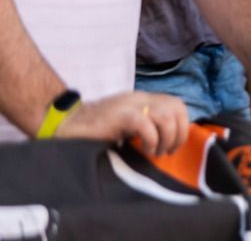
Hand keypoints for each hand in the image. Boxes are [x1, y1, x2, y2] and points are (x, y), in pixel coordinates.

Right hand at [56, 91, 189, 157]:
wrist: (67, 123)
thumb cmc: (97, 130)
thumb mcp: (127, 123)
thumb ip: (147, 124)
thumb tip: (168, 140)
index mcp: (144, 99)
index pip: (177, 104)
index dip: (182, 125)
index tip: (174, 145)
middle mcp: (140, 98)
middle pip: (176, 108)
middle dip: (178, 133)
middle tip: (167, 151)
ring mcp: (131, 105)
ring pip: (166, 116)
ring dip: (166, 138)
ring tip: (155, 152)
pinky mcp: (120, 115)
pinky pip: (146, 124)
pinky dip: (151, 140)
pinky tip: (144, 150)